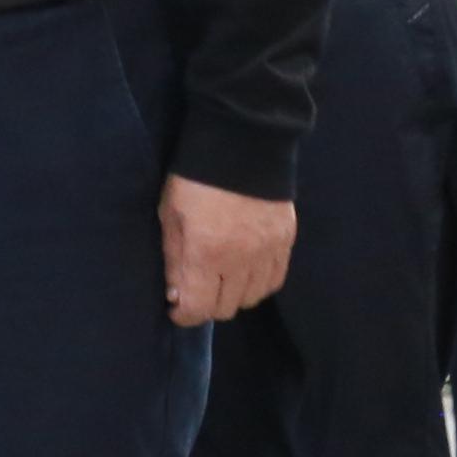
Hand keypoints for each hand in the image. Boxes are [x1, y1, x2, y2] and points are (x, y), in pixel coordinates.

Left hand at [162, 175, 295, 326]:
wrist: (242, 141)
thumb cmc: (195, 178)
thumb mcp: (170, 215)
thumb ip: (173, 259)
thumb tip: (175, 294)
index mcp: (206, 253)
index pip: (197, 309)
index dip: (183, 315)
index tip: (176, 307)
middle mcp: (240, 261)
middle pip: (225, 308)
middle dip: (206, 304)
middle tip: (197, 288)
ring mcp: (267, 252)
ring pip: (252, 299)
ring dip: (234, 295)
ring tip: (223, 278)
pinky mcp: (286, 241)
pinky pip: (275, 280)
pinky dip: (258, 283)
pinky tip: (247, 271)